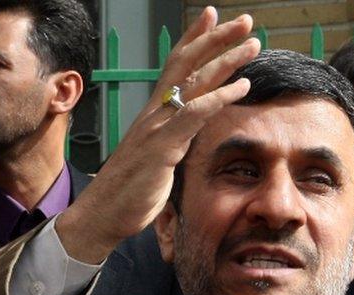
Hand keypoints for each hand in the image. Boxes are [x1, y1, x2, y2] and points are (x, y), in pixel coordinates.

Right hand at [56, 7, 260, 263]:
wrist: (100, 216)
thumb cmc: (127, 192)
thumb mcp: (156, 160)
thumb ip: (173, 141)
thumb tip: (191, 135)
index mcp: (153, 114)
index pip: (175, 67)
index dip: (194, 39)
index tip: (213, 17)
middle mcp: (154, 113)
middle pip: (186, 64)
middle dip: (216, 38)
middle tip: (245, 20)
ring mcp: (156, 128)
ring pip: (193, 83)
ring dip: (226, 60)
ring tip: (253, 44)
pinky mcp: (161, 148)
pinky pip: (193, 115)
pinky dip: (219, 97)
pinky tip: (242, 87)